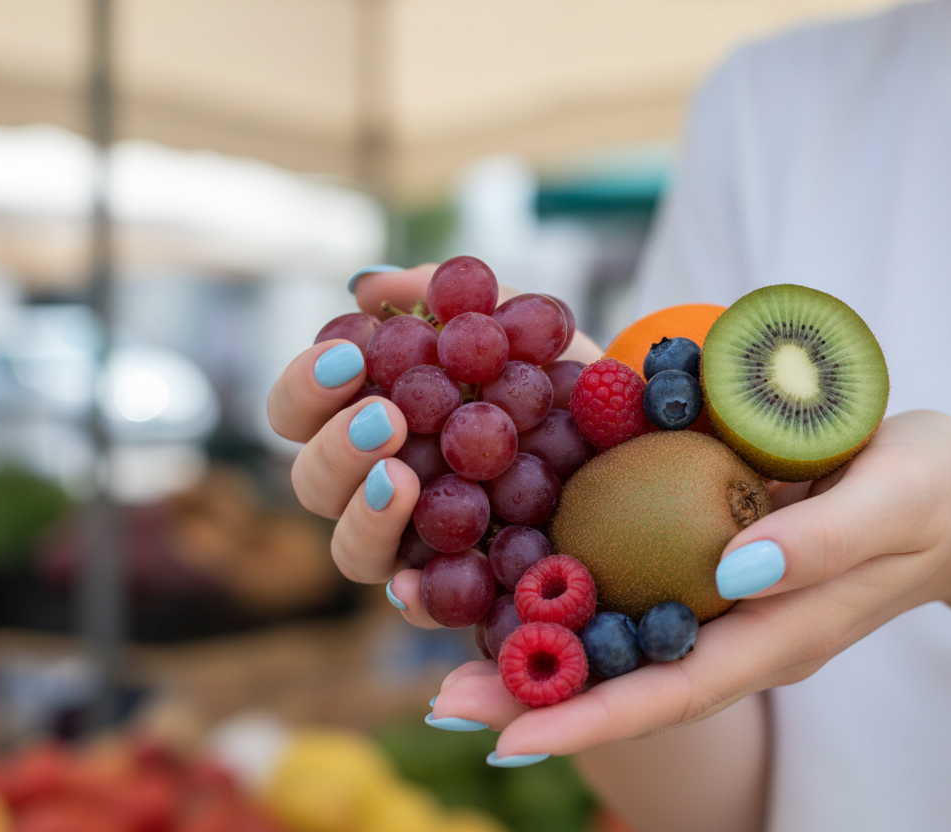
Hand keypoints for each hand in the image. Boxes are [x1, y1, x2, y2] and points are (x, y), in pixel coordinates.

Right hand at [267, 264, 600, 628]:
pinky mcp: (470, 590)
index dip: (305, 387)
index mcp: (379, 416)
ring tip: (402, 477)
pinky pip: (426, 604)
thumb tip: (369, 285)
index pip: (301, 410)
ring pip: (352, 550)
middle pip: (313, 483)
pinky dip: (413, 594)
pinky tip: (414, 581)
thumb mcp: (526, 325)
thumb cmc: (570, 380)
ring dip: (364, 513)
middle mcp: (386, 483)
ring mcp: (422, 543)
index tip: (349, 357)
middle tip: (386, 419)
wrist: (649, 442)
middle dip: (335, 449)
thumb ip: (454, 298)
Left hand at [430, 410, 950, 756]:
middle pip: (629, 679)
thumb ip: (826, 538)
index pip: (677, 692)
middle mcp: (738, 627)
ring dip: (539, 649)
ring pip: (621, 639)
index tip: (512, 741)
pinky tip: (512, 576)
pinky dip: (572, 590)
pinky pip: (633, 584)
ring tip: (453, 658)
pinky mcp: (710, 557)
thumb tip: (735, 570)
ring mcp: (721, 598)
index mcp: (780, 634)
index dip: (594, 720)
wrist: (950, 491)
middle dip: (538, 698)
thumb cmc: (931, 491)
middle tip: (444, 703)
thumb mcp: (896, 497)